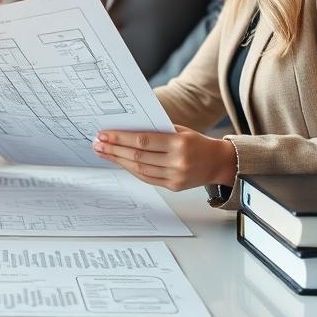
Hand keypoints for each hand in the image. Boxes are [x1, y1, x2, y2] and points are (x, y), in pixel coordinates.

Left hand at [92, 125, 236, 190]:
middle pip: (138, 156)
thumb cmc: (196, 142)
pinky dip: (131, 170)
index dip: (120, 138)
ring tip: (103, 152)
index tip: (104, 134)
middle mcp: (177, 162)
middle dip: (114, 150)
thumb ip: (156, 130)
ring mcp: (175, 176)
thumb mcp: (179, 130)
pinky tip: (120, 162)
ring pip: (139, 169)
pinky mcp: (173, 187)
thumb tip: (125, 129)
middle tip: (97, 144)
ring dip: (118, 160)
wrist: (218, 163)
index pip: (143, 140)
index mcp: (179, 144)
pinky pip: (146, 178)